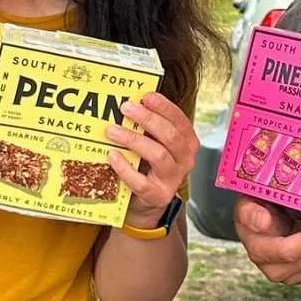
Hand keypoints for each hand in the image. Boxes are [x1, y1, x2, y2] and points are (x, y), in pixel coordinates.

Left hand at [107, 92, 198, 227]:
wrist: (147, 203)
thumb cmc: (149, 167)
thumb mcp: (154, 144)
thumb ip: (149, 128)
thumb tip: (129, 104)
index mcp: (187, 143)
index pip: (180, 121)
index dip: (164, 107)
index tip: (146, 96)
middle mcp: (185, 160)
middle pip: (170, 136)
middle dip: (147, 119)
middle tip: (126, 108)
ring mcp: (172, 179)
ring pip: (158, 155)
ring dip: (133, 139)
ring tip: (112, 130)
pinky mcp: (157, 195)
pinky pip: (141, 181)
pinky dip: (125, 167)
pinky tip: (112, 156)